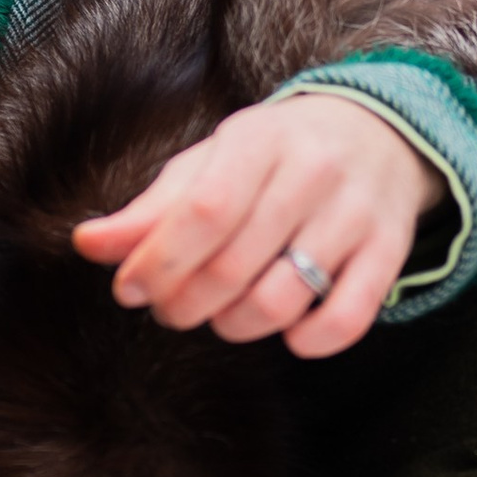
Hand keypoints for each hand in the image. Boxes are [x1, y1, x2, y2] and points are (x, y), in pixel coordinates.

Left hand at [72, 92, 437, 358]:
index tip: (131, 290)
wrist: (376, 135)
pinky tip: (287, 331)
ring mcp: (356, 213)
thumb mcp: (209, 165)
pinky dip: (308, 341)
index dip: (159, 262)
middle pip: (234, 265)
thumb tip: (87, 245)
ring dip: (236, 326)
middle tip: (171, 309)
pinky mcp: (389, 251)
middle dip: (186, 305)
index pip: (204, 211)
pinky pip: (346, 319)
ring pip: (284, 300)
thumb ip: (150, 210)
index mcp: (259, 139)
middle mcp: (313, 172)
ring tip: (221, 315)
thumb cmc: (273, 157)